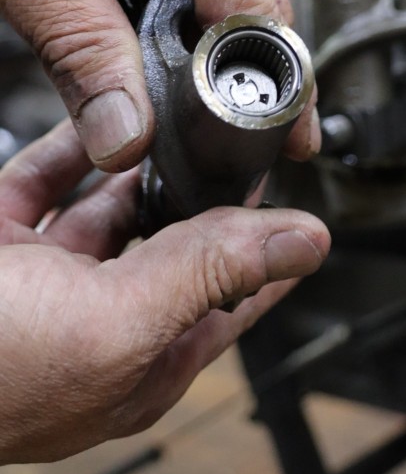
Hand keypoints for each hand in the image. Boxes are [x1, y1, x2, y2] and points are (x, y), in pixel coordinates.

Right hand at [0, 121, 329, 462]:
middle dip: (198, 190)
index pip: (230, 294)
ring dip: (137, 165)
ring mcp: (44, 280)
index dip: (262, 244)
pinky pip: (46, 185)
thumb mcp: (117, 322)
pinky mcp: (0, 241)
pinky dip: (71, 152)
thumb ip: (210, 274)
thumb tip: (307, 243)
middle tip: (225, 135)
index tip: (285, 188)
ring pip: (107, 208)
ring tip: (170, 118)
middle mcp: (96, 319)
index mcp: (139, 355)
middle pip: (171, 242)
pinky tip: (94, 123)